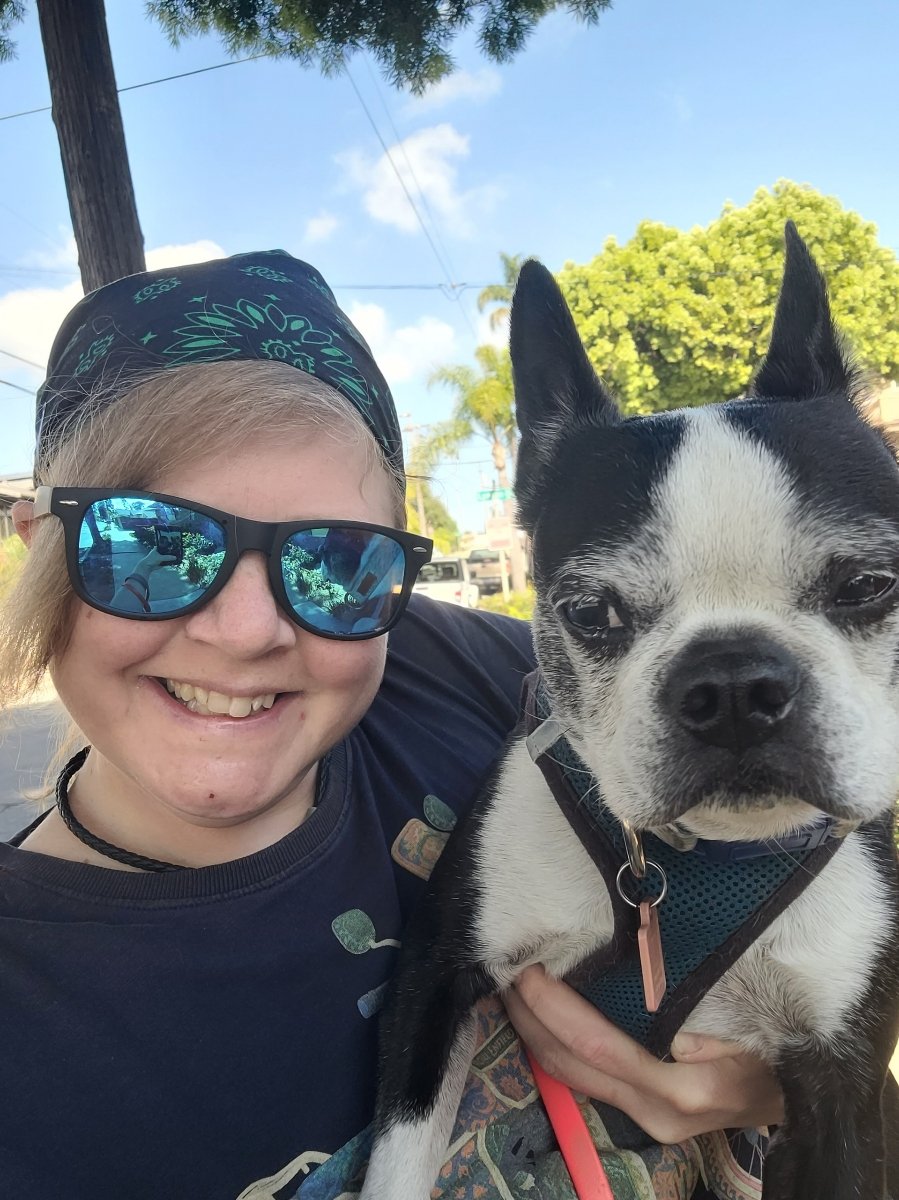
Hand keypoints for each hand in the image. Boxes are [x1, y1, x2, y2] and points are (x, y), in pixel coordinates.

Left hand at [136, 547, 177, 573]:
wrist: (148, 567)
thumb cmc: (151, 559)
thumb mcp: (159, 557)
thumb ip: (167, 557)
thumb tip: (175, 557)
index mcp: (158, 548)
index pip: (165, 545)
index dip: (170, 545)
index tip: (175, 545)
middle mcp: (160, 552)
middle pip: (167, 551)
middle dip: (172, 552)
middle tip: (178, 551)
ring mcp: (161, 557)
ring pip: (168, 556)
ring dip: (172, 557)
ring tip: (178, 556)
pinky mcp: (162, 561)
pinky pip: (168, 561)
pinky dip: (171, 561)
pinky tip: (175, 560)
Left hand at [504, 964, 783, 1142]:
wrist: (797, 1098)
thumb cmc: (775, 1049)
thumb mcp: (753, 1033)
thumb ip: (710, 1033)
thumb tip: (672, 1035)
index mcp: (680, 1088)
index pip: (599, 1046)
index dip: (556, 1009)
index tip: (529, 969)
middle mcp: (655, 1111)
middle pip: (570, 1064)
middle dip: (529, 1017)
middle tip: (504, 968)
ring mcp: (646, 1118)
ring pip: (569, 1075)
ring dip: (534, 1031)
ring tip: (511, 987)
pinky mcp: (642, 1113)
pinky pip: (585, 1078)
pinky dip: (556, 1044)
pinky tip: (540, 1015)